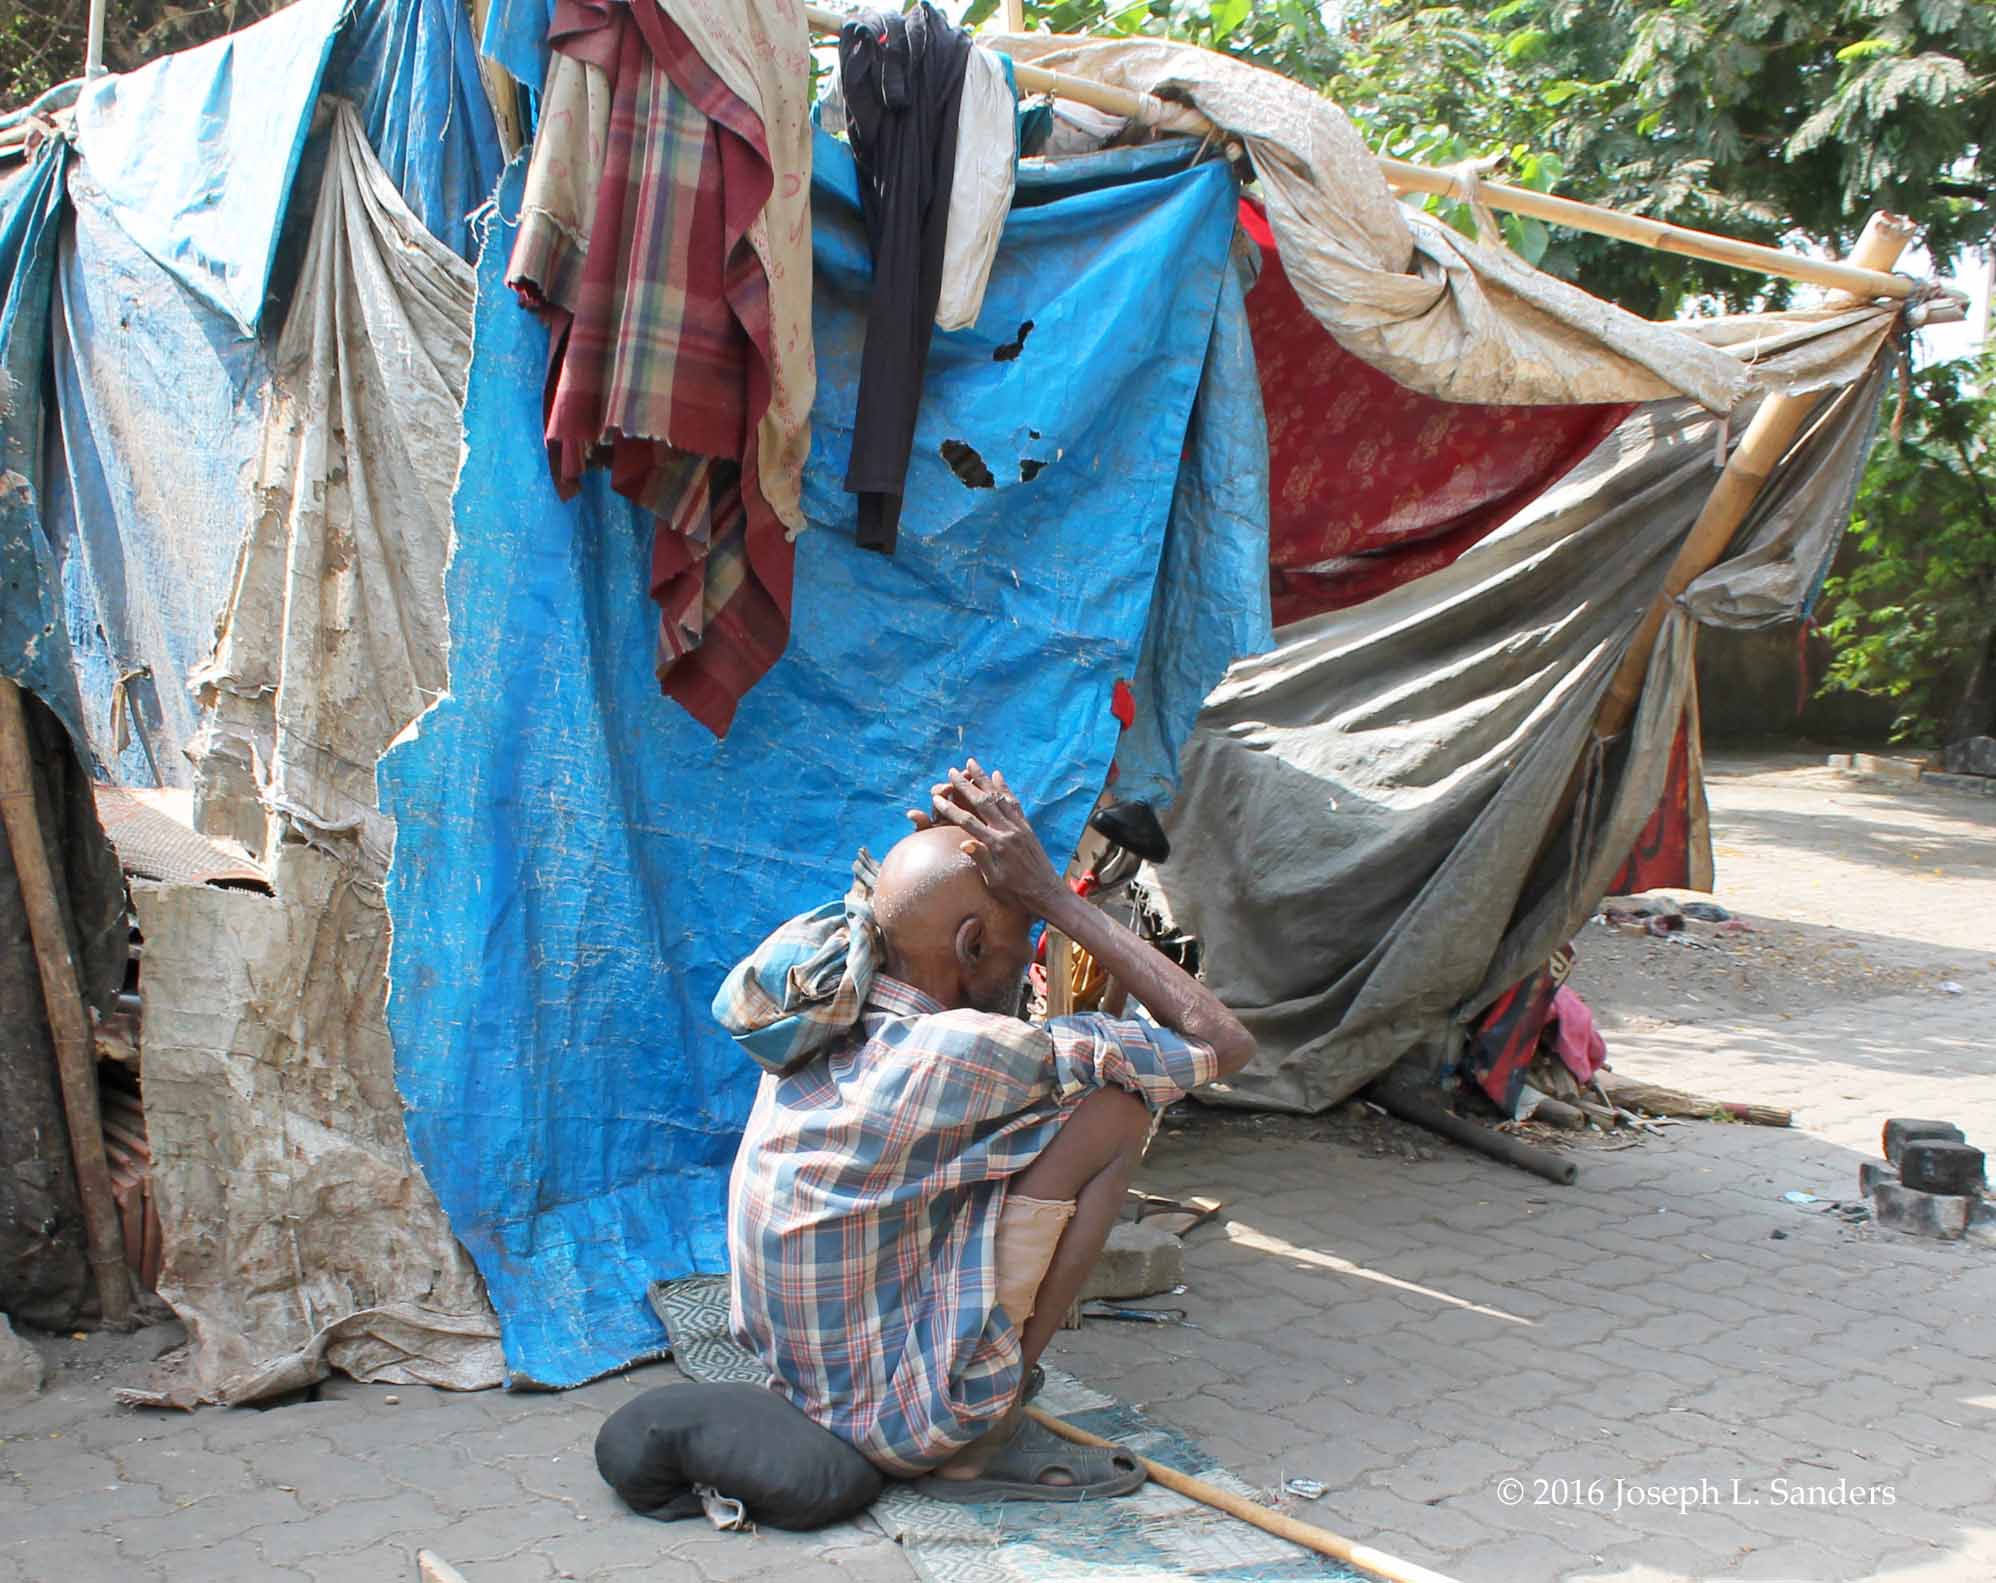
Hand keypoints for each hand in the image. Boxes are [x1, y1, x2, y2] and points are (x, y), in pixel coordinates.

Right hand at [923, 760, 1065, 915]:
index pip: (968, 822)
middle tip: (951, 771)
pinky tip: (997, 775)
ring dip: (983, 779)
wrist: (1047, 894)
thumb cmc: (1017, 894)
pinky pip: (1014, 802)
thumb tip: (964, 844)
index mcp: (997, 845)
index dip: (951, 809)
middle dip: (965, 785)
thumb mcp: (995, 882)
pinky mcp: (1027, 827)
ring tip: (971, 763)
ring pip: (998, 796)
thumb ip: (981, 860)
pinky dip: (1004, 788)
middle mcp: (1008, 831)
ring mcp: (1019, 827)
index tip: (937, 797)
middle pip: (982, 802)